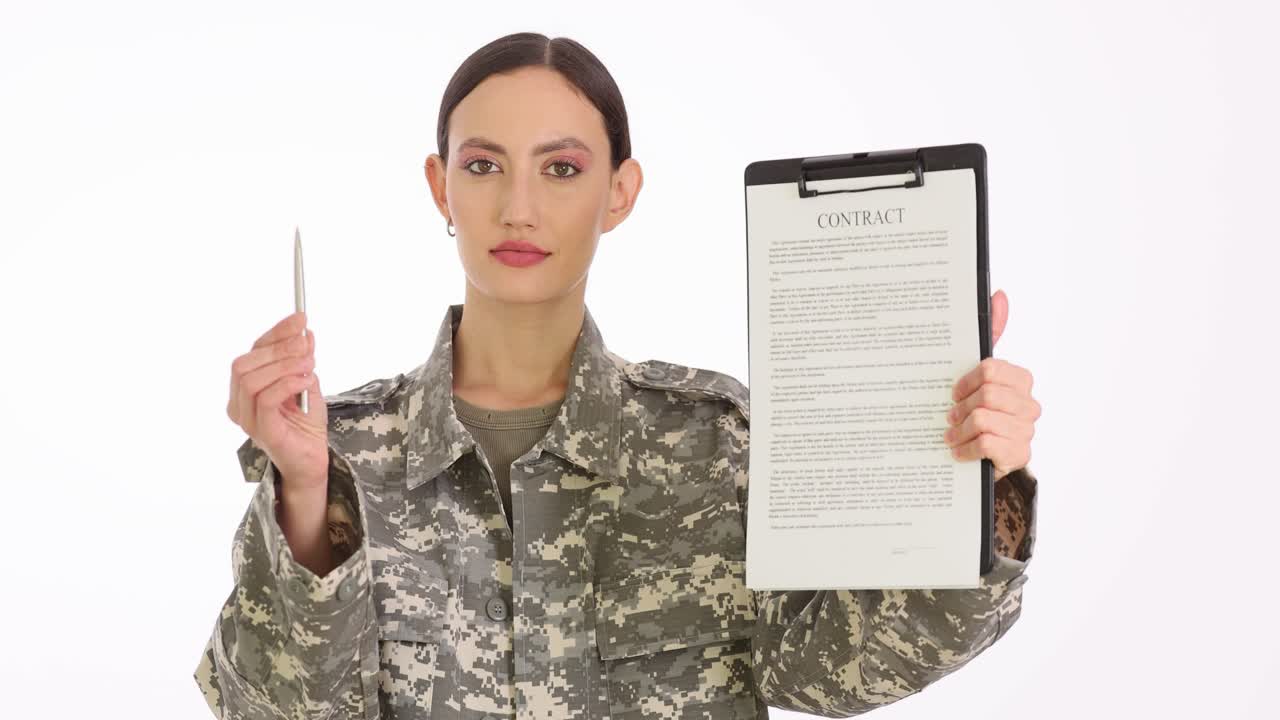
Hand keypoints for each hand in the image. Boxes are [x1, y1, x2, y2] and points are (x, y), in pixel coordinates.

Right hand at [226, 311, 329, 492]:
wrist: (312, 460)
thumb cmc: (305, 425)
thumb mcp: (306, 382)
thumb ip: (301, 359)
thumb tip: (304, 331)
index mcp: (245, 389)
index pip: (253, 352)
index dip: (276, 332)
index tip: (300, 318)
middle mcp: (239, 404)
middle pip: (245, 363)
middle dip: (278, 347)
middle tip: (306, 342)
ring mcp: (247, 419)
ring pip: (251, 379)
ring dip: (283, 364)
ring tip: (309, 363)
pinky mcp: (262, 430)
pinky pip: (266, 399)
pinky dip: (287, 383)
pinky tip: (306, 379)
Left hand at [943, 289, 1039, 480]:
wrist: (980, 456)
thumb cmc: (977, 410)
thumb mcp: (977, 375)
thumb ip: (989, 334)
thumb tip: (1000, 294)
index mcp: (1020, 380)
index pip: (990, 370)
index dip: (965, 382)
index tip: (953, 393)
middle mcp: (1030, 405)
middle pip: (987, 395)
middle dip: (961, 408)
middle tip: (950, 416)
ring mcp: (1027, 431)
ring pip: (983, 420)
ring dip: (959, 430)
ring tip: (952, 435)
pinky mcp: (1019, 455)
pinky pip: (986, 444)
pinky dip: (965, 449)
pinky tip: (959, 450)